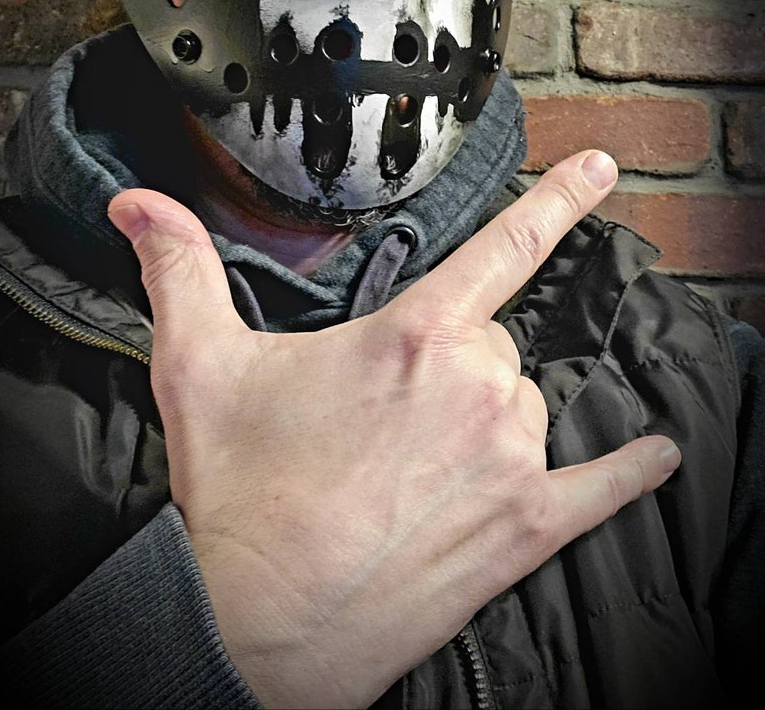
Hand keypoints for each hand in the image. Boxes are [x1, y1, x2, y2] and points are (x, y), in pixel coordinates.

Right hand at [108, 151, 680, 709]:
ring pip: (527, 405)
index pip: (503, 244)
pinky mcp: (526, 528)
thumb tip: (136, 206)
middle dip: (452, 364)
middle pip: (496, 343)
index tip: (603, 168)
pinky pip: (601, 488)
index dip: (558, 198)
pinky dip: (630, 473)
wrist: (258, 623)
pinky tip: (656, 457)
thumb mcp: (197, 365)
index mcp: (413, 335)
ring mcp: (511, 457)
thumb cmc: (237, 493)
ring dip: (490, 420)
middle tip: (388, 418)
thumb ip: (180, 268)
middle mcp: (478, 384)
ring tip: (418, 466)